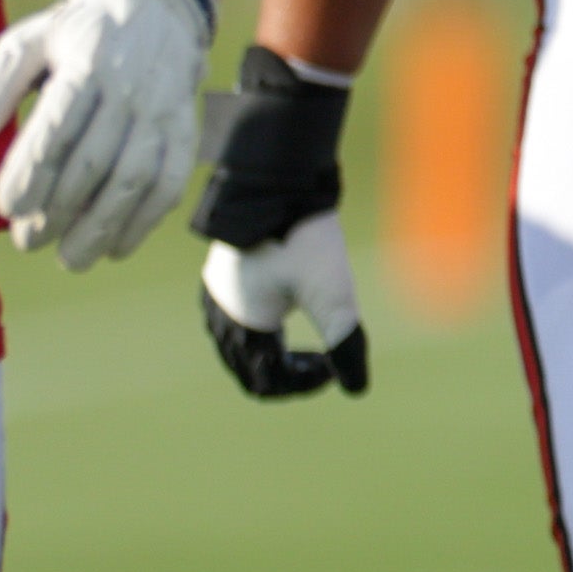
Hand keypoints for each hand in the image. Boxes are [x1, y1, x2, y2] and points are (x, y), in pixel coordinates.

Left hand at [0, 0, 213, 267]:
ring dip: (101, 227)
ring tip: (70, 259)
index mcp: (86, 66)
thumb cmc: (80, 31)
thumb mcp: (29, 41)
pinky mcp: (184, 131)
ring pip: (134, 181)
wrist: (156, 5)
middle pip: (93, 165)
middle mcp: (129, 91)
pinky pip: (171, 184)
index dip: (30, 175)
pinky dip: (145, 221)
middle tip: (27, 241)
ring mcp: (162, 113)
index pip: (56, 131)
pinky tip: (117, 247)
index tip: (6, 209)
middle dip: (57, 212)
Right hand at [202, 211, 368, 399]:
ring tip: (309, 343)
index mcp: (242, 326)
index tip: (333, 367)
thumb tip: (357, 389)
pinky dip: (258, 333)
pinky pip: (232, 321)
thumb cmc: (303, 238)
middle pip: (248, 370)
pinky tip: (287, 312)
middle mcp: (220, 316)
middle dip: (287, 374)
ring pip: (237, 347)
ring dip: (271, 355)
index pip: (266, 382)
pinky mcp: (220, 275)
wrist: (275, 182)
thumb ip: (344, 341)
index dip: (303, 385)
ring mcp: (215, 294)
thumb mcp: (332, 293)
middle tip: (323, 361)